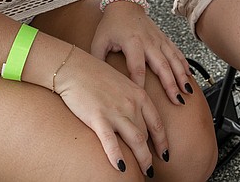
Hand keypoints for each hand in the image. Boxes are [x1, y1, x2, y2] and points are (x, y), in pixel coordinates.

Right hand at [55, 46, 167, 175]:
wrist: (75, 68)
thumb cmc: (96, 75)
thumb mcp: (122, 84)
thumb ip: (131, 100)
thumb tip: (137, 116)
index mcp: (139, 95)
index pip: (156, 123)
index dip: (162, 141)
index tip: (165, 153)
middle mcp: (131, 104)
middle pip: (147, 134)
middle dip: (150, 155)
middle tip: (151, 170)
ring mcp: (116, 111)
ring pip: (136, 140)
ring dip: (142, 159)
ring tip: (144, 172)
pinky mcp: (98, 117)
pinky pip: (110, 141)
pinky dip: (117, 156)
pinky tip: (121, 168)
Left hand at [91, 0, 194, 105]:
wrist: (125, 4)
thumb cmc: (111, 24)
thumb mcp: (99, 41)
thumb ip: (98, 61)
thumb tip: (99, 82)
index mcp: (132, 42)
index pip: (137, 68)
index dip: (140, 84)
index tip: (143, 99)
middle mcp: (149, 41)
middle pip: (162, 66)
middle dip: (170, 84)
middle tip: (177, 101)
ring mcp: (159, 40)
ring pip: (173, 60)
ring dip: (181, 76)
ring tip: (187, 92)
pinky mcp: (164, 39)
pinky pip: (176, 52)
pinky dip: (184, 64)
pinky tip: (189, 76)